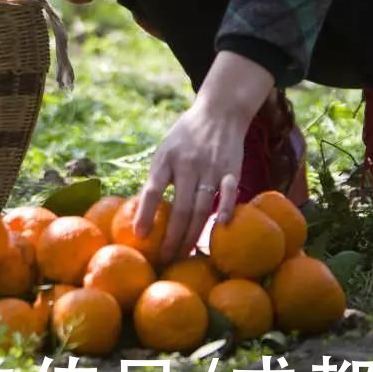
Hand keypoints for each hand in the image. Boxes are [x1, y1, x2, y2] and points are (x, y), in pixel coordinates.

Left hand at [133, 99, 247, 266]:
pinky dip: (225, 210)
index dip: (146, 213)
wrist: (220, 111)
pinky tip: (220, 228)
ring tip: (184, 254)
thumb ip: (158, 178)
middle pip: (180, 207)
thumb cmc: (187, 136)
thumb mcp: (166, 150)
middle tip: (165, 260)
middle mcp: (188, 163)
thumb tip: (141, 212)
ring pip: (202, 207)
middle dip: (172, 237)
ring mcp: (211, 167)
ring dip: (193, 234)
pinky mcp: (231, 169)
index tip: (140, 236)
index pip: (153, 189)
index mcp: (167, 158)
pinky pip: (229, 193)